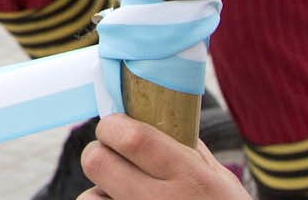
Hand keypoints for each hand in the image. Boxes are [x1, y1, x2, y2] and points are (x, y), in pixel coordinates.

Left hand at [82, 115, 249, 199]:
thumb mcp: (218, 177)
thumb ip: (187, 149)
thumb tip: (152, 116)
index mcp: (188, 176)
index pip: (131, 138)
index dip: (113, 126)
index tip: (116, 125)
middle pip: (97, 162)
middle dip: (100, 152)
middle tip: (114, 155)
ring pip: (89, 196)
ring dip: (100, 190)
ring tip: (124, 192)